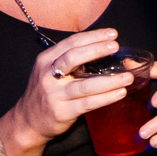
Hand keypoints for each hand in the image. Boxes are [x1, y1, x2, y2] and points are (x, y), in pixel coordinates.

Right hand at [6, 26, 130, 155]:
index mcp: (46, 60)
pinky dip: (106, 98)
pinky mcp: (62, 112)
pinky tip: (119, 93)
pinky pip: (88, 103)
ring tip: (128, 77)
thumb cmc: (46, 92)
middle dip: (97, 49)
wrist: (28, 121)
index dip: (93, 36)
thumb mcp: (50, 71)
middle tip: (116, 46)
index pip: (71, 43)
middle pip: (74, 58)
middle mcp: (48, 75)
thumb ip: (70, 61)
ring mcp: (54, 95)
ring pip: (85, 85)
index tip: (112, 34)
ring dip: (110, 81)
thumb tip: (102, 48)